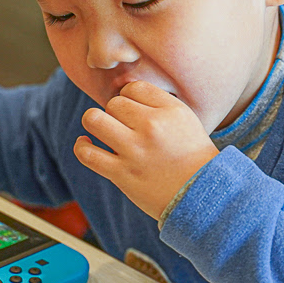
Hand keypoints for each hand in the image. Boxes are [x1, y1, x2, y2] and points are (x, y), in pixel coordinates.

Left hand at [74, 81, 217, 219]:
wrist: (202, 195)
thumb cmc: (192, 156)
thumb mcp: (185, 119)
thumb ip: (158, 102)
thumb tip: (125, 92)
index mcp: (169, 110)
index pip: (133, 88)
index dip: (129, 97)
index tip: (135, 112)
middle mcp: (151, 126)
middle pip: (114, 103)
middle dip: (116, 113)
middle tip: (125, 127)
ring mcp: (134, 151)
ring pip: (94, 119)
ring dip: (94, 121)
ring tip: (101, 128)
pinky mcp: (121, 174)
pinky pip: (87, 153)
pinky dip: (81, 146)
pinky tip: (85, 142)